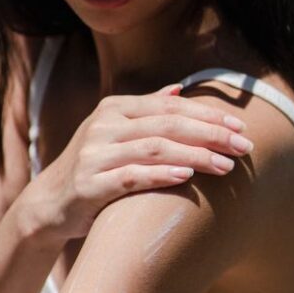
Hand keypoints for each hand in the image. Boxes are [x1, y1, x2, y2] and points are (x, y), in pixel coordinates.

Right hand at [24, 83, 253, 242]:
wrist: (50, 202)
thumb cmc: (93, 167)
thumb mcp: (115, 132)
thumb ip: (146, 110)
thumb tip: (179, 90)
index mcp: (115, 109)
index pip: (170, 107)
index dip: (207, 115)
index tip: (239, 127)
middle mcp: (104, 126)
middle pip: (167, 125)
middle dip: (210, 134)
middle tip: (243, 146)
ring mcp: (95, 155)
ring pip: (153, 149)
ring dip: (194, 156)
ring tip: (225, 166)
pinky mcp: (89, 184)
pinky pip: (130, 177)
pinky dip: (159, 175)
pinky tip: (186, 178)